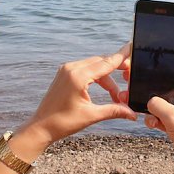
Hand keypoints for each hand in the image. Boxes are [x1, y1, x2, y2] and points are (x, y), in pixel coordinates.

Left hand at [22, 44, 137, 148]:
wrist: (40, 127)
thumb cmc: (62, 123)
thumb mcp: (91, 116)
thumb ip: (114, 110)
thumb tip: (133, 113)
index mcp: (78, 76)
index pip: (105, 63)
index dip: (121, 56)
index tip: (131, 46)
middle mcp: (71, 68)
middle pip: (101, 63)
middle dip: (116, 71)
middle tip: (130, 78)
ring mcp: (66, 70)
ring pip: (94, 66)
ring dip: (106, 79)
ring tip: (116, 96)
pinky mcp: (64, 74)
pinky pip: (85, 70)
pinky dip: (97, 78)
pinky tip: (105, 89)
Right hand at [140, 51, 173, 173]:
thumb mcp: (173, 117)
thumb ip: (157, 104)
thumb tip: (149, 101)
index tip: (164, 50)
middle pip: (170, 79)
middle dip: (154, 79)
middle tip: (138, 78)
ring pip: (162, 98)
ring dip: (150, 102)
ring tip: (137, 103)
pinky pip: (160, 114)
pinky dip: (154, 118)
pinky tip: (153, 125)